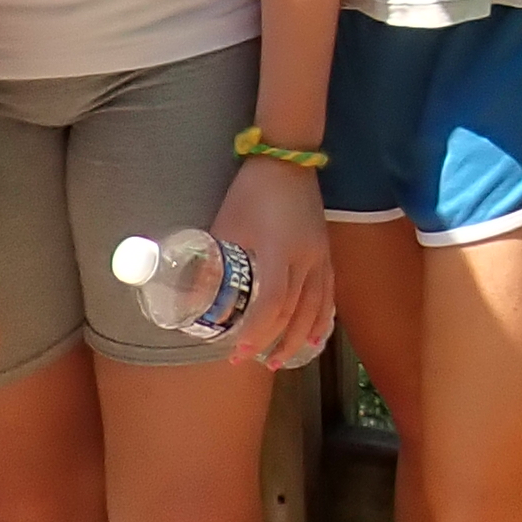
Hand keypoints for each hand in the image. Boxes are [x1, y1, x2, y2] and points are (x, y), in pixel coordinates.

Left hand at [212, 151, 335, 368]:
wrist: (287, 160)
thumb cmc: (251, 192)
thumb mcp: (226, 224)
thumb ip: (214, 261)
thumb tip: (192, 296)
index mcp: (278, 250)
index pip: (272, 303)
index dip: (256, 332)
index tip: (237, 352)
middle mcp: (305, 258)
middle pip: (295, 312)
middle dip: (272, 341)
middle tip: (249, 361)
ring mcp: (320, 256)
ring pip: (316, 308)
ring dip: (298, 338)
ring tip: (280, 360)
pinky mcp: (326, 252)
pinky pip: (329, 294)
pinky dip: (321, 319)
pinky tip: (314, 337)